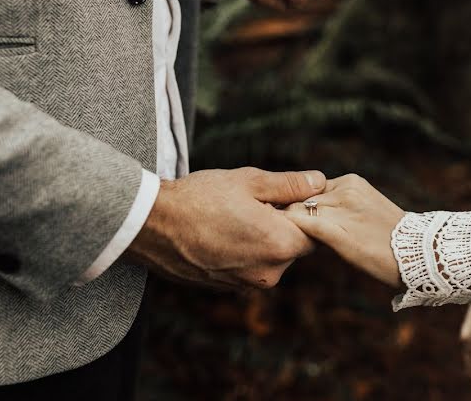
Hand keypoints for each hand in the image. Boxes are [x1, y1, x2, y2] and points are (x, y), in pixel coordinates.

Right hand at [125, 167, 324, 288]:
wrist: (151, 226)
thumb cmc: (200, 198)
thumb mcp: (249, 181)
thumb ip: (290, 185)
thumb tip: (319, 182)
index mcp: (280, 244)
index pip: (315, 230)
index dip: (302, 211)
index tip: (282, 197)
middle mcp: (268, 273)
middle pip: (292, 246)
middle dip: (281, 225)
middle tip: (253, 203)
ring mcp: (247, 285)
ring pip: (269, 258)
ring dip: (261, 239)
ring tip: (231, 217)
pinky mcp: (227, 289)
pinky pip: (248, 268)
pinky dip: (242, 252)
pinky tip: (220, 232)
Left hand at [283, 174, 404, 286]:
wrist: (419, 254)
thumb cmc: (390, 238)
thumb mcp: (365, 207)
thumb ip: (339, 203)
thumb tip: (310, 208)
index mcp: (351, 181)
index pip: (310, 187)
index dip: (297, 204)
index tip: (286, 217)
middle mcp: (345, 190)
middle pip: (301, 198)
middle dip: (289, 213)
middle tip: (274, 228)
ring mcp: (343, 210)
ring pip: (299, 210)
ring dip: (288, 224)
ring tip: (279, 238)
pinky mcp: (340, 232)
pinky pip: (305, 225)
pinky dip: (292, 230)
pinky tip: (285, 241)